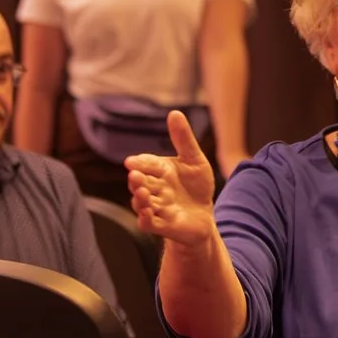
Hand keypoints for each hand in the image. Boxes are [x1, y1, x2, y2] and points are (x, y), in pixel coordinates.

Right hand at [127, 110, 220, 248]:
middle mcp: (154, 188)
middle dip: (137, 179)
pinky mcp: (162, 225)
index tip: (133, 162)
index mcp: (160, 171)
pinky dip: (145, 218)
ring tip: (141, 191)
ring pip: (141, 203)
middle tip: (134, 174)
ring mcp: (156, 207)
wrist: (204, 216)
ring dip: (139, 198)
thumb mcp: (194, 160)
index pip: (147, 164)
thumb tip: (174, 112)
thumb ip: (183, 139)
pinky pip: (148, 223)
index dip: (140, 163)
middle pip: (140, 183)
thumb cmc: (195, 186)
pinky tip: (146, 212)